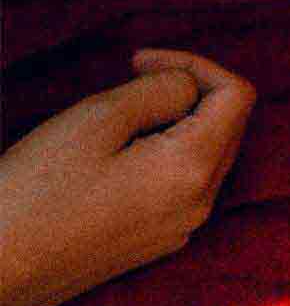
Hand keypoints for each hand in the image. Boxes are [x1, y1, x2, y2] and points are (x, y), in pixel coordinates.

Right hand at [0, 51, 253, 305]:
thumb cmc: (34, 191)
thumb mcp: (99, 119)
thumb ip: (162, 90)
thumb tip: (191, 87)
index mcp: (193, 170)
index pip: (238, 95)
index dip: (196, 64)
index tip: (138, 62)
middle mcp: (200, 205)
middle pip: (228, 125)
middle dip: (189, 90)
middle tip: (130, 77)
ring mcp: (179, 229)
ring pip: (206, 154)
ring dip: (175, 122)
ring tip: (116, 117)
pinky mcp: (154, 244)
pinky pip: (182, 184)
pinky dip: (164, 154)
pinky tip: (113, 155)